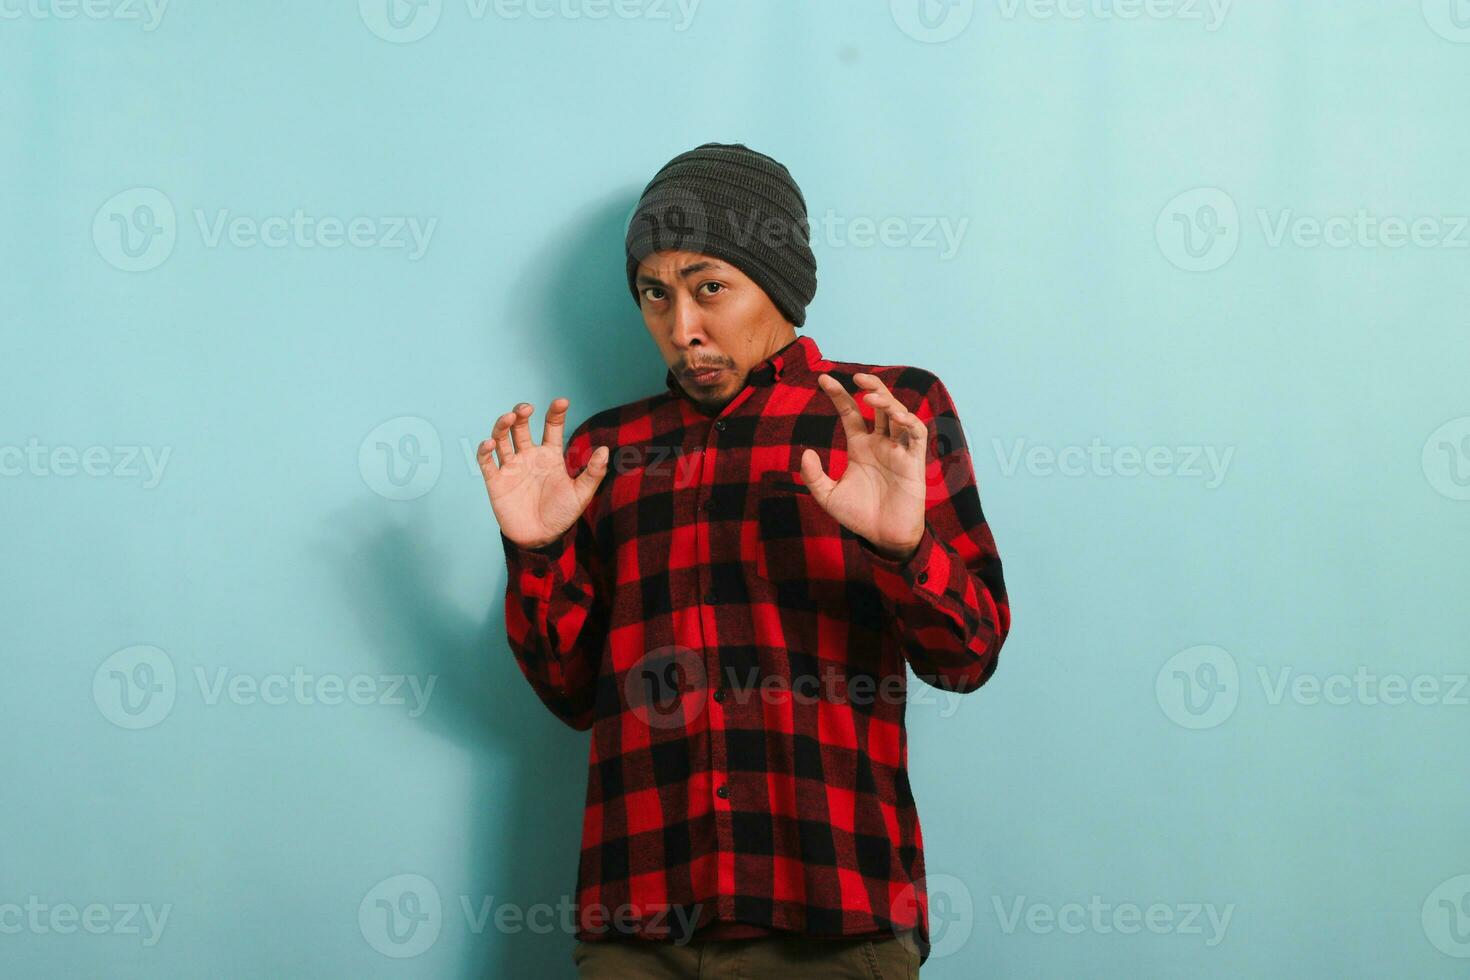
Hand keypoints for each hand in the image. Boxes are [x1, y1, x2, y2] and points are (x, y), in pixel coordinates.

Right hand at [478, 398, 608, 548]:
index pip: (551, 427)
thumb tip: (605, 450)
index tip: (561, 401)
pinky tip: (491, 444)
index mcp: (550, 456)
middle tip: (526, 409)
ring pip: (502, 438)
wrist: (540, 539)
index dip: (555, 412)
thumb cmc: (561, 515)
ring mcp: (511, 467)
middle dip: (522, 413)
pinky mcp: (496, 481)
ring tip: (509, 418)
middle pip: (522, 427)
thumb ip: (593, 473)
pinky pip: (486, 462)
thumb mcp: (581, 494)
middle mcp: (529, 457)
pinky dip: (485, 450)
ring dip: (502, 425)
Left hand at [799, 373, 926, 561]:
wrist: (883, 537)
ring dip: (888, 401)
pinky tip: (897, 416)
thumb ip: (814, 476)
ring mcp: (899, 450)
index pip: (850, 413)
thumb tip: (806, 451)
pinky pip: (917, 434)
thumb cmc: (859, 516)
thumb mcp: (828, 496)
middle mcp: (881, 443)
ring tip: (871, 396)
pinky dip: (909, 421)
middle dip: (871, 388)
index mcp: (860, 446)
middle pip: (879, 405)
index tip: (822, 379)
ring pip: (899, 414)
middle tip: (858, 377)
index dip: (838, 395)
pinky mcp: (914, 461)